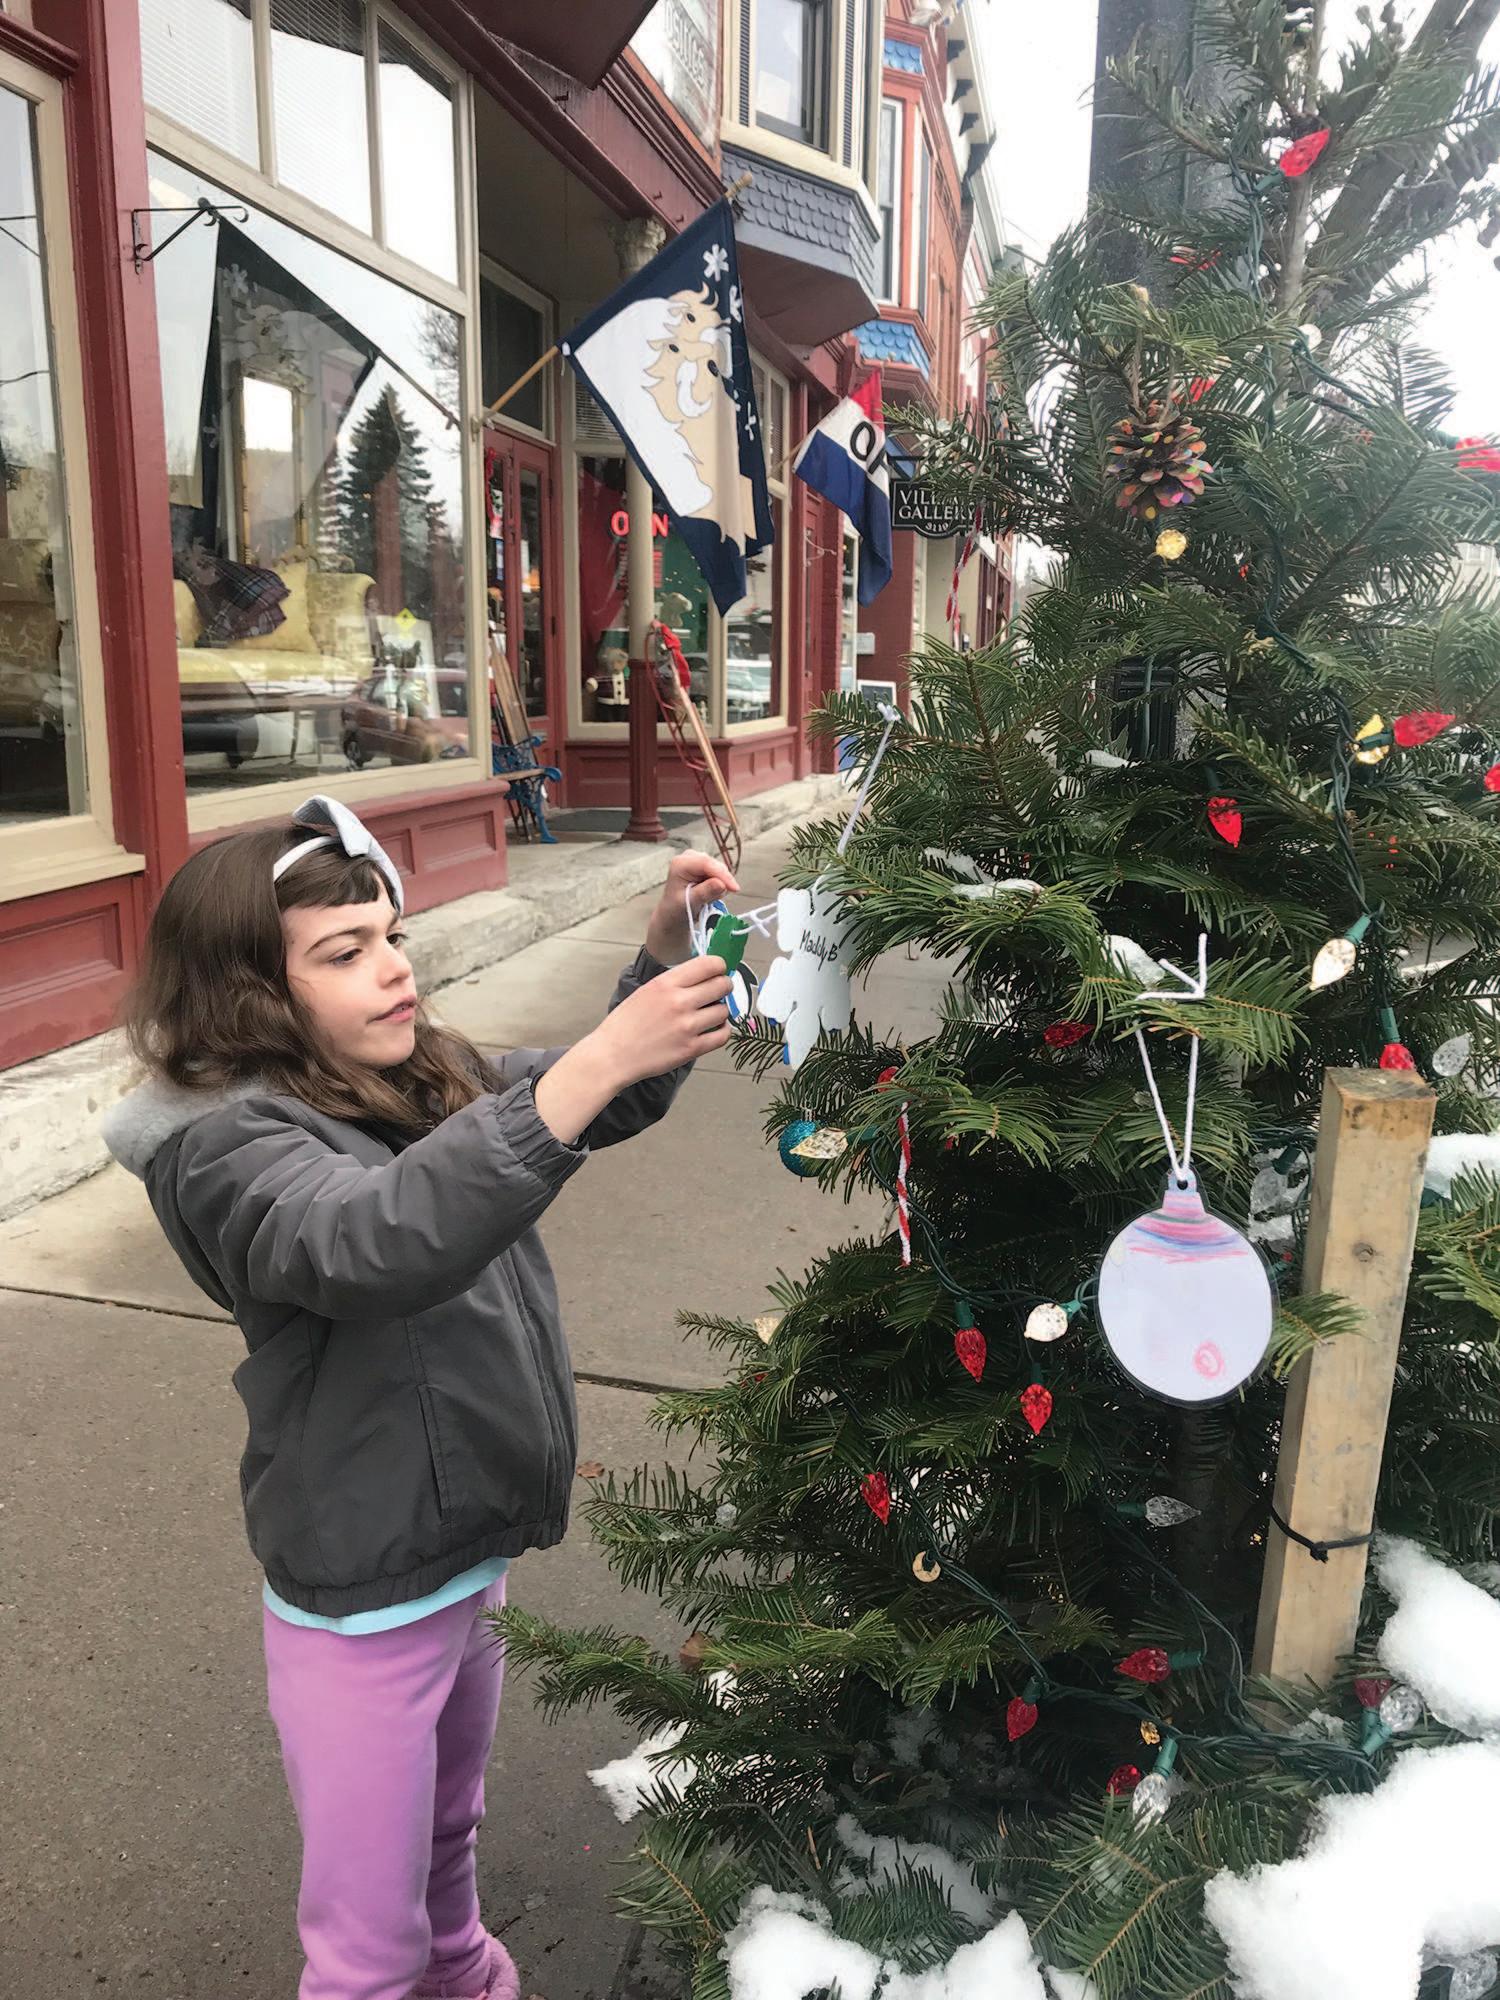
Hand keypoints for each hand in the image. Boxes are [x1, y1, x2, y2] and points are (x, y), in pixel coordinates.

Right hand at [533, 958, 732, 1145]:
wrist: (613, 1055)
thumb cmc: (626, 1024)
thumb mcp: (647, 991)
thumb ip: (675, 982)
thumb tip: (704, 975)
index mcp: (666, 983)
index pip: (709, 964)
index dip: (720, 966)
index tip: (719, 971)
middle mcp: (679, 1002)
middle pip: (722, 985)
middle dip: (724, 986)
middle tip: (718, 992)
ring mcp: (687, 1026)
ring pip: (724, 1010)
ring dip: (720, 1011)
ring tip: (708, 1015)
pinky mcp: (691, 1048)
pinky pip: (723, 1035)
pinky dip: (722, 1031)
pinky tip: (712, 1029)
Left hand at [644, 850, 741, 965]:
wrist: (674, 913)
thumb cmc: (676, 909)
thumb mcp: (688, 903)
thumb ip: (704, 892)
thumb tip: (721, 884)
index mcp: (680, 863)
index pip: (706, 863)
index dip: (722, 875)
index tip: (734, 889)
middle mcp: (689, 857)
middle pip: (715, 865)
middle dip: (722, 882)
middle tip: (717, 899)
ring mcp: (698, 860)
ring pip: (720, 870)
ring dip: (720, 885)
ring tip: (707, 899)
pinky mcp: (705, 866)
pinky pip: (721, 874)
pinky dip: (719, 886)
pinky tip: (709, 894)